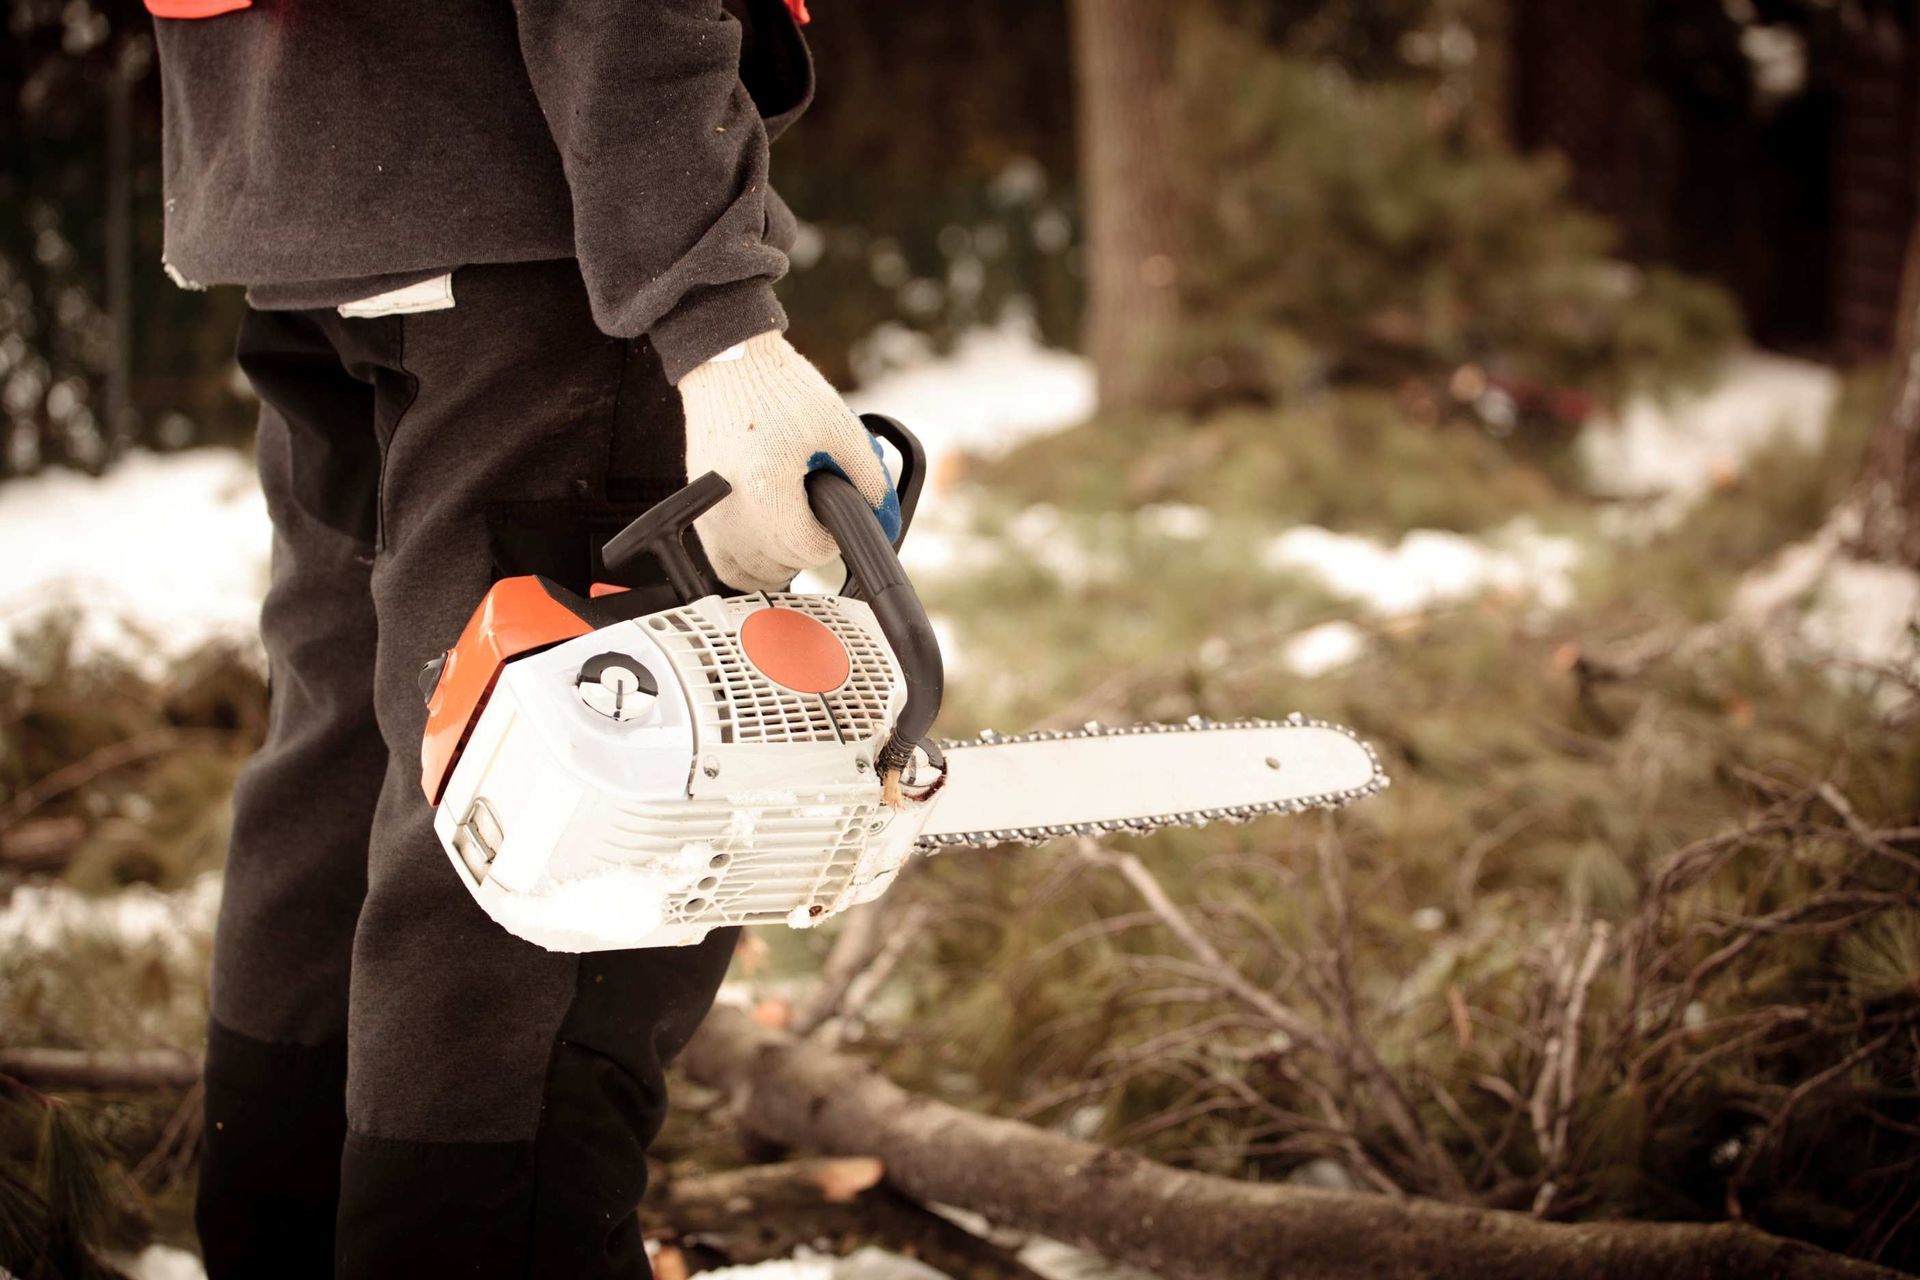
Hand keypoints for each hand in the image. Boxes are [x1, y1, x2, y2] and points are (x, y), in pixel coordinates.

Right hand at [678, 331, 899, 591]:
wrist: (728, 363)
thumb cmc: (781, 389)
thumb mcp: (841, 428)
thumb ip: (870, 479)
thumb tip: (885, 519)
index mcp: (769, 490)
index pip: (810, 551)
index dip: (833, 539)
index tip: (835, 518)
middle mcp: (733, 511)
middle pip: (781, 566)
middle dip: (808, 547)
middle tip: (818, 516)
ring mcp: (710, 513)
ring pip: (750, 574)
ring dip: (779, 562)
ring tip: (795, 531)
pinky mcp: (698, 509)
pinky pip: (723, 562)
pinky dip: (748, 562)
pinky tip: (767, 540)